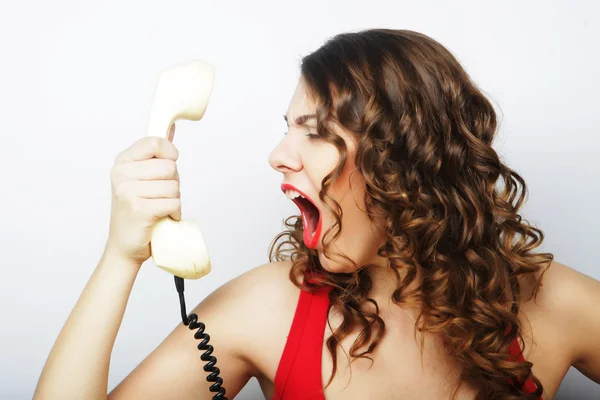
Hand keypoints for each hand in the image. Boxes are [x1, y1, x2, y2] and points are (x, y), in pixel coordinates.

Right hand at [105, 125, 180, 265]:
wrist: (124, 245)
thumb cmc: (138, 210)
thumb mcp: (142, 177)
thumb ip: (156, 153)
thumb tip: (171, 127)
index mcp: (122, 161)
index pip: (156, 142)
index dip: (170, 154)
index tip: (169, 164)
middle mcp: (121, 174)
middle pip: (170, 167)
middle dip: (173, 183)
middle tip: (159, 196)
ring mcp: (128, 191)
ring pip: (174, 187)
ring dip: (174, 200)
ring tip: (159, 207)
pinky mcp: (139, 209)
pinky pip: (174, 203)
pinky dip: (174, 213)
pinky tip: (161, 218)